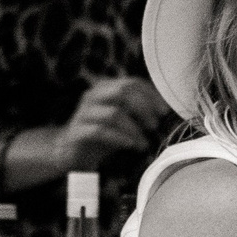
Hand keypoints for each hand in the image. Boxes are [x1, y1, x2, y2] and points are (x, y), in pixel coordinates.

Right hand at [48, 78, 169, 167]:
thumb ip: (139, 113)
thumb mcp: (123, 121)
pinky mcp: (77, 132)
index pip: (132, 83)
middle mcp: (92, 96)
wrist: (70, 153)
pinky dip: (119, 139)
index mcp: (105, 89)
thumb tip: (167, 115)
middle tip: (155, 125)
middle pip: (122, 92)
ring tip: (144, 143)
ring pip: (113, 114)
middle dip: (144, 108)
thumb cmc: (101, 136)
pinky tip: (130, 146)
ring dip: (134, 129)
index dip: (151, 95)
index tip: (165, 111)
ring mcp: (83, 113)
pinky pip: (100, 132)